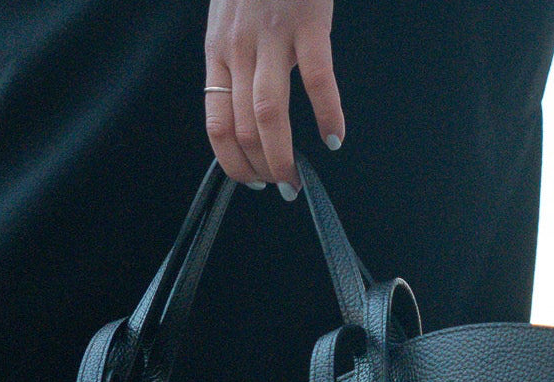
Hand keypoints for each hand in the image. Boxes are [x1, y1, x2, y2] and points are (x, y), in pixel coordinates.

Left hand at [204, 0, 344, 198]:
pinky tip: (336, 135)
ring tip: (298, 179)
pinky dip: (328, 113)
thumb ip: (234, 62)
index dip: (233, 164)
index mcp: (218, 54)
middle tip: (282, 188)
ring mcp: (273, 36)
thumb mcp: (229, 21)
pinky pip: (317, 79)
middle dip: (262, 170)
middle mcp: (239, 50)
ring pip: (269, 115)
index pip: (217, 127)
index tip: (252, 181)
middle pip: (243, 129)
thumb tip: (243, 112)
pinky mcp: (309, 22)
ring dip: (283, 156)